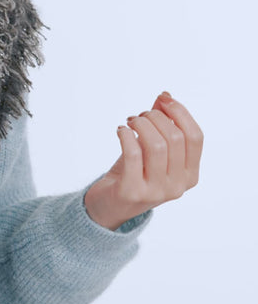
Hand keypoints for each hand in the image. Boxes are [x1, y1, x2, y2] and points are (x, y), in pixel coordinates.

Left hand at [83, 92, 202, 230]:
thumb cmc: (133, 173)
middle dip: (156, 117)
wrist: (108, 206)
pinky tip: (121, 130)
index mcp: (190, 175)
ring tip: (131, 122)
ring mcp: (156, 192)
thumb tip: (165, 96)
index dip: (180, 112)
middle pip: (175, 138)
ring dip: (141, 124)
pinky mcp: (132, 192)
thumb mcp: (150, 149)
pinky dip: (126, 135)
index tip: (163, 99)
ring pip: (156, 144)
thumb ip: (162, 125)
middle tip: (140, 116)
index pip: (195, 137)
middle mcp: (177, 186)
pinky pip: (133, 154)